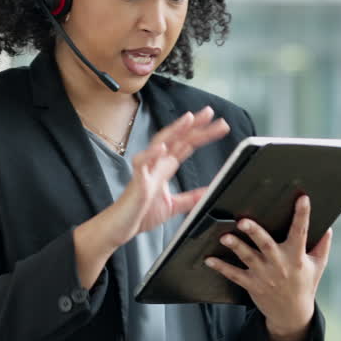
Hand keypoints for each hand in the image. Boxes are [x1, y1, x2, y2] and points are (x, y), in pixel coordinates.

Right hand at [101, 105, 229, 249]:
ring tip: (189, 119)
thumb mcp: (173, 205)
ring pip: (160, 143)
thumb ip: (190, 198)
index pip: (186, 145)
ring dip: (174, 130)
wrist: (122, 227)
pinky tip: (162, 147)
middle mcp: (156, 164)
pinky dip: (151, 154)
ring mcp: (146, 169)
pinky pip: (142, 163)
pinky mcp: (136, 180)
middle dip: (194, 126)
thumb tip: (208, 193)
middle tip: (210, 113)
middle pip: (177, 138)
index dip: (202, 134)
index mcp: (165, 167)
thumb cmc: (142, 213)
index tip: (219, 125)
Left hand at [204, 195, 332, 334]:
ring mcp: (264, 275)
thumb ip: (322, 246)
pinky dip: (221, 267)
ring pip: (248, 258)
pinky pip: (234, 275)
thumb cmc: (305, 285)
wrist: (292, 314)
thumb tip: (329, 227)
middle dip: (255, 232)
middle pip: (266, 245)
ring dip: (235, 246)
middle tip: (244, 221)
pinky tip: (209, 259)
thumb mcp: (317, 266)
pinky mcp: (252, 284)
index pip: (301, 232)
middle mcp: (279, 265)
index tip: (302, 199)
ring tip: (224, 237)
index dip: (302, 215)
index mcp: (297, 257)